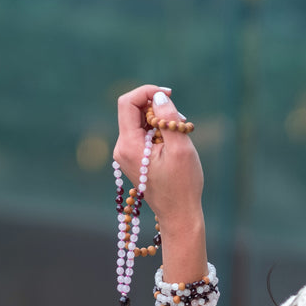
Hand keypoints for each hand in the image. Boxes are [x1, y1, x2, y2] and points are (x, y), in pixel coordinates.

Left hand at [113, 85, 204, 230]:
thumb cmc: (183, 184)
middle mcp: (121, 148)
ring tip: (180, 138)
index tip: (169, 95)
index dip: (147, 92)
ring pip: (139, 122)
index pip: (127, 103)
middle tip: (181, 122)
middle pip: (133, 111)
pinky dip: (158, 132)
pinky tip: (173, 146)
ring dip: (160, 122)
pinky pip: (143, 135)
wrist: (179, 214)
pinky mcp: (134, 158)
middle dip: (157, 109)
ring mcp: (126, 154)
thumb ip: (169, 120)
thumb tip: (159, 97)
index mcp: (129, 145)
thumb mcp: (181, 149)